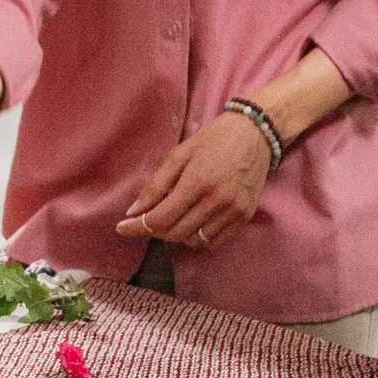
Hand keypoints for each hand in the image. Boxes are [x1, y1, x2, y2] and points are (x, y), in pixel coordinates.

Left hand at [115, 111, 266, 249]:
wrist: (256, 134)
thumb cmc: (214, 139)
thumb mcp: (180, 154)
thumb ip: (156, 185)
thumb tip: (133, 211)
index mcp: (197, 182)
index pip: (161, 218)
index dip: (137, 227)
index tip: (122, 228)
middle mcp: (217, 200)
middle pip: (176, 233)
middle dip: (156, 230)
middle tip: (150, 218)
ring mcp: (233, 211)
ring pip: (195, 241)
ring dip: (178, 234)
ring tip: (175, 216)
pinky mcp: (245, 217)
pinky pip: (216, 243)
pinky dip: (200, 238)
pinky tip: (195, 223)